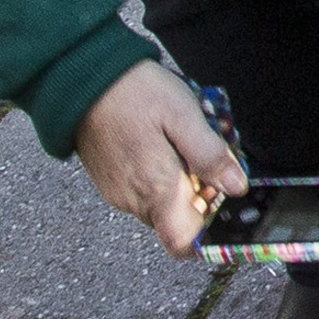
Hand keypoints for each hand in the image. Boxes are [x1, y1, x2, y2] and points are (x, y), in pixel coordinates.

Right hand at [72, 59, 246, 257]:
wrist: (82, 75)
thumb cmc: (132, 91)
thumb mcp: (183, 114)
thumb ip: (211, 155)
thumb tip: (236, 187)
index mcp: (156, 189)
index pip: (184, 243)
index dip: (208, 236)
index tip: (222, 209)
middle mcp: (134, 199)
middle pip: (179, 220)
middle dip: (201, 197)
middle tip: (206, 157)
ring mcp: (118, 192)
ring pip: (163, 205)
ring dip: (182, 184)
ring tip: (184, 144)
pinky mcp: (110, 181)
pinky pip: (144, 191)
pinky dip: (161, 176)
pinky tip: (163, 144)